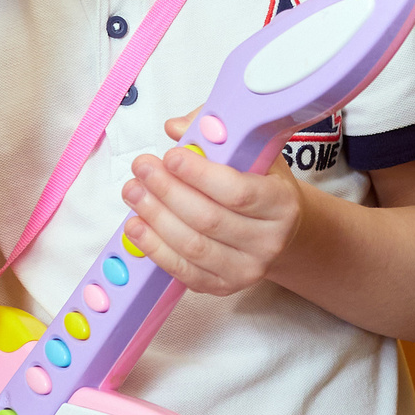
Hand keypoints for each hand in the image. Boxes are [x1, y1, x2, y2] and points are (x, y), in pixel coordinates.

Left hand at [119, 111, 305, 296]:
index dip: (199, 174)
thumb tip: (176, 128)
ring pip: (193, 246)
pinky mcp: (224, 286)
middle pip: (209, 220)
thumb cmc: (261, 185)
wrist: (279, 231)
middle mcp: (269, 241)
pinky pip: (183, 271)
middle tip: (142, 168)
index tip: (170, 156)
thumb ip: (216, 135)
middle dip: (168, 192)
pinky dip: (155, 248)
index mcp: (282, 204)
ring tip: (133, 192)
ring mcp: (247, 269)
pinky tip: (136, 226)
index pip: (238, 191)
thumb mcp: (252, 153)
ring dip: (155, 218)